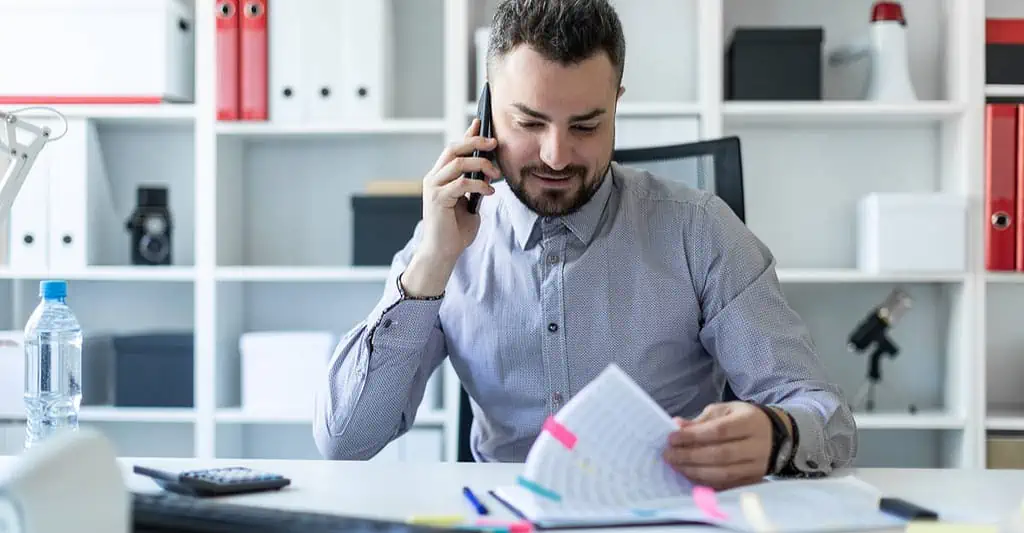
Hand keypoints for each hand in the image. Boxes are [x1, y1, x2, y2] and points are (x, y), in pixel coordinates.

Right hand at [401, 119, 500, 296]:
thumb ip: (474, 187)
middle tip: (494, 143)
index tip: (481, 123)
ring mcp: (433, 187)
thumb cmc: (455, 231)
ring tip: (494, 174)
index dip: (468, 135)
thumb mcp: (469, 203)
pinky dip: (478, 185)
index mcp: (440, 177)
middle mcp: (433, 178)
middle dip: (475, 142)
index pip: (454, 149)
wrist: (443, 252)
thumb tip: (487, 172)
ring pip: (457, 162)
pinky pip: (461, 184)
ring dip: (480, 164)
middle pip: (454, 149)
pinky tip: (489, 192)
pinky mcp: (437, 199)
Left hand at [662, 402, 774, 489]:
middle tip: (668, 455)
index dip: (693, 436)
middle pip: (720, 455)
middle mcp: (756, 446)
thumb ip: (702, 420)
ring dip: (694, 471)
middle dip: (690, 456)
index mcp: (749, 423)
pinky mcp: (752, 481)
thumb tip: (677, 426)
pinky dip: (705, 482)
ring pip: (723, 474)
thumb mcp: (725, 411)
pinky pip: (726, 485)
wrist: (774, 436)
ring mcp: (756, 467)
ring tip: (675, 465)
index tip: (672, 438)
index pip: (719, 431)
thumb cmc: (743, 420)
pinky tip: (689, 475)